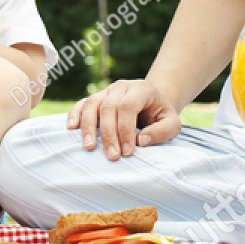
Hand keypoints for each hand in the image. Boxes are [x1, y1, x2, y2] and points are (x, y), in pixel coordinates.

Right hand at [66, 80, 181, 159]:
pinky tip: (71, 128)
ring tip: (89, 147)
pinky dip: (75, 114)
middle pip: (108, 107)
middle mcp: (121, 87)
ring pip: (92, 104)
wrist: (152, 104)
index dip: (125, 129)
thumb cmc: (161, 116)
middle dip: (108, 134)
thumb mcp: (172, 123)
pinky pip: (81, 104)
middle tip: (112, 156)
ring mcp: (106, 91)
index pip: (127, 106)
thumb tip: (141, 140)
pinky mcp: (96, 98)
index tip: (127, 152)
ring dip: (88, 127)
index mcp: (141, 89)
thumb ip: (162, 131)